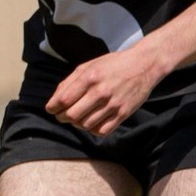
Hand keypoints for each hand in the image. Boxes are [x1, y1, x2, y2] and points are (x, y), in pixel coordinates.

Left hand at [45, 43, 169, 135]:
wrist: (144, 65)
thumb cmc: (113, 65)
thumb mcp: (88, 66)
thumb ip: (69, 82)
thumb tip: (54, 100)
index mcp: (90, 77)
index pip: (64, 100)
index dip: (53, 108)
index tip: (51, 109)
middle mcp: (101, 92)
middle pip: (72, 115)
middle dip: (62, 117)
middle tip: (62, 115)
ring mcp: (113, 104)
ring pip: (85, 125)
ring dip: (77, 123)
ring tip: (78, 116)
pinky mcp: (123, 114)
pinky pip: (101, 130)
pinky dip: (92, 129)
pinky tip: (92, 121)